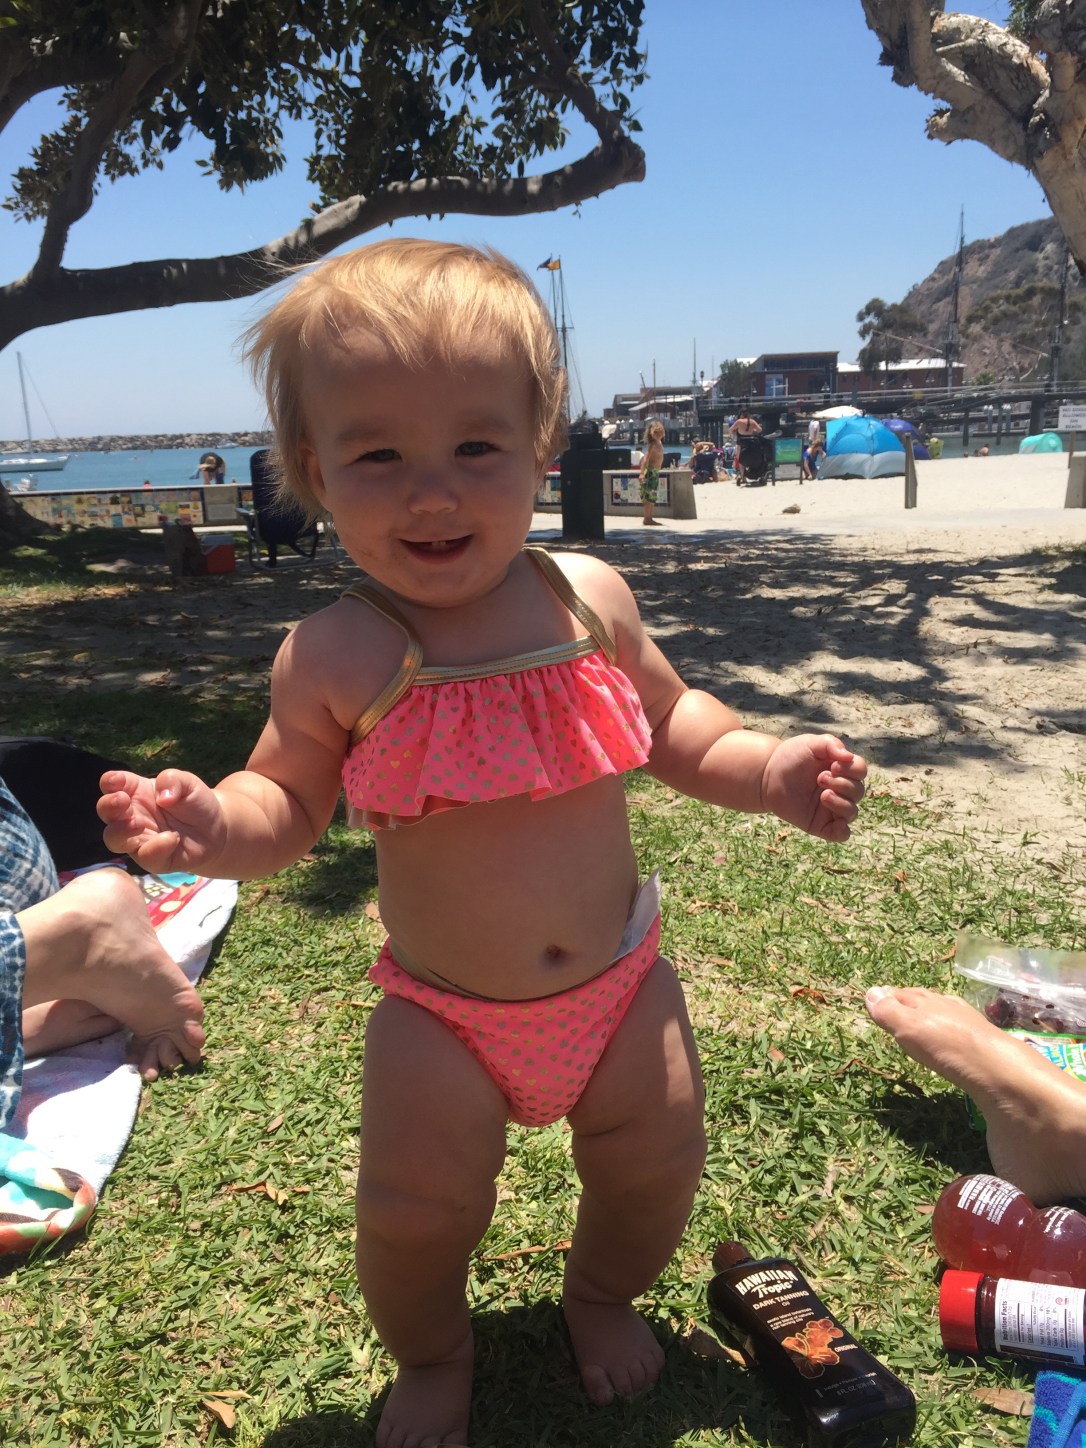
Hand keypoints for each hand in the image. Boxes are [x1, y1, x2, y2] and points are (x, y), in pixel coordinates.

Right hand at [98, 768, 226, 872]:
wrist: (216, 831)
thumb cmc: (195, 803)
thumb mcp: (188, 783)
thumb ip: (173, 780)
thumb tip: (162, 796)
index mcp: (135, 791)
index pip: (112, 784)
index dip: (110, 782)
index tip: (117, 781)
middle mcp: (130, 815)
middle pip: (106, 811)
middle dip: (108, 805)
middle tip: (122, 801)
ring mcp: (138, 839)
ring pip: (114, 839)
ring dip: (121, 831)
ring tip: (137, 824)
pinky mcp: (152, 859)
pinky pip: (145, 856)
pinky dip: (156, 848)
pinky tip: (172, 839)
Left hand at [761, 735, 866, 841]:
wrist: (767, 775)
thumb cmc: (791, 757)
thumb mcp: (810, 743)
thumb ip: (830, 744)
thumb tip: (848, 757)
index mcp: (842, 770)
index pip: (861, 770)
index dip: (852, 769)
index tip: (833, 766)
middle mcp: (841, 789)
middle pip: (858, 791)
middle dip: (842, 784)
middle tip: (820, 779)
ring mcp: (832, 808)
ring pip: (852, 812)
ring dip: (841, 803)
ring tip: (823, 795)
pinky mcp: (822, 825)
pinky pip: (842, 834)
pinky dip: (842, 831)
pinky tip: (834, 821)